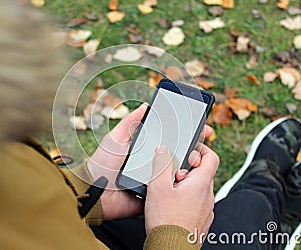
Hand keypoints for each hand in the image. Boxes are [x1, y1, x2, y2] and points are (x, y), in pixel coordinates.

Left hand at [88, 104, 212, 220]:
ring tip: (197, 156)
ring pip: (178, 170)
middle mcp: (153, 162)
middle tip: (204, 138)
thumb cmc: (102, 165)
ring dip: (189, 164)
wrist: (96, 193)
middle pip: (178, 153)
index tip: (199, 126)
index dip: (185, 132)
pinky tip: (188, 176)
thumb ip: (129, 122)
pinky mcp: (156, 193)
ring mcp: (156, 178)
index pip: (170, 138)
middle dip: (194, 146)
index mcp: (146, 149)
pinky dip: (180, 183)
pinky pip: (171, 188)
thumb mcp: (115, 138)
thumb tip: (145, 106)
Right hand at [145, 144, 219, 247]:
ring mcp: (207, 209)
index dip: (201, 149)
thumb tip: (164, 150)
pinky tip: (173, 205)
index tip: (189, 150)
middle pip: (203, 172)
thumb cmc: (166, 222)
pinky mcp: (202, 219)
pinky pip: (198, 202)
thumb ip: (162, 165)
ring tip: (170, 191)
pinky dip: (188, 198)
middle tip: (172, 174)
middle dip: (188, 168)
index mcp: (201, 183)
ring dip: (187, 184)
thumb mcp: (157, 187)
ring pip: (200, 188)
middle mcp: (208, 195)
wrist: (171, 248)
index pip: (212, 157)